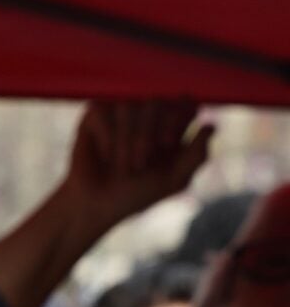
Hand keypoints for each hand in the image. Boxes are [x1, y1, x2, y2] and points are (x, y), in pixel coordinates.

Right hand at [60, 99, 212, 228]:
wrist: (96, 205)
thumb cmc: (136, 194)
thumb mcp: (174, 181)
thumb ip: (196, 156)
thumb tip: (212, 126)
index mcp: (172, 126)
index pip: (184, 103)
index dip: (178, 116)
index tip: (167, 143)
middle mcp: (148, 115)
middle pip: (156, 101)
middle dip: (148, 135)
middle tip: (141, 163)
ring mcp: (120, 113)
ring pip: (129, 106)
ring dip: (126, 139)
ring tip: (122, 166)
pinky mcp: (94, 117)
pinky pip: (103, 111)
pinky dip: (106, 136)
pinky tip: (105, 155)